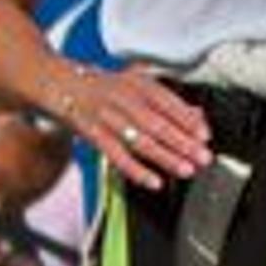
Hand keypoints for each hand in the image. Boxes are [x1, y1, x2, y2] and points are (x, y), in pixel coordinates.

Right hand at [58, 62, 211, 188]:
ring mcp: (107, 118)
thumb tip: (197, 116)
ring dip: (165, 157)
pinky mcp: (93, 135)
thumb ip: (168, 101)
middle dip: (183, 142)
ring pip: (140, 141)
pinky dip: (136, 171)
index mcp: (138, 84)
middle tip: (202, 157)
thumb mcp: (137, 84)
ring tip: (185, 170)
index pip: (168, 102)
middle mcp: (123, 99)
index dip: (188, 120)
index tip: (205, 135)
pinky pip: (117, 156)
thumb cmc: (105, 88)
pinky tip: (153, 181)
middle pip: (158, 123)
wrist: (61, 85)